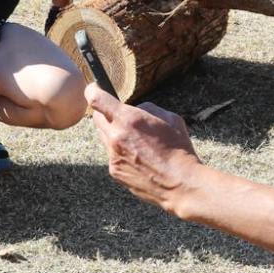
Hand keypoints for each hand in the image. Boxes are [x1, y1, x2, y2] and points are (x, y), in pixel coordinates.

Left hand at [86, 86, 199, 213]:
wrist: (180, 184)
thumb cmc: (179, 149)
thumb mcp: (170, 118)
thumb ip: (147, 109)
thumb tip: (136, 110)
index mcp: (129, 119)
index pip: (96, 98)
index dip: (93, 90)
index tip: (94, 88)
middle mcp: (115, 136)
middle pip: (97, 117)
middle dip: (105, 113)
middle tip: (120, 115)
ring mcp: (113, 156)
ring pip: (104, 137)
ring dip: (114, 133)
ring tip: (136, 141)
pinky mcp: (114, 171)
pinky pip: (112, 154)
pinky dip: (120, 152)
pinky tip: (139, 157)